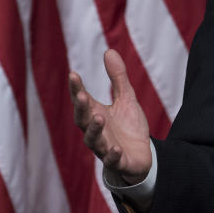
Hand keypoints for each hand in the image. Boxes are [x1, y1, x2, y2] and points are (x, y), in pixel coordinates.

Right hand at [69, 49, 151, 183]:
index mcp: (95, 114)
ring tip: (99, 117)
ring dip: (95, 130)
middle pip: (83, 120)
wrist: (140, 155)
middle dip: (82, 108)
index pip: (82, 101)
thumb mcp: (126, 98)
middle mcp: (96, 132)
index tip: (73, 74)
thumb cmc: (128, 126)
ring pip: (94, 140)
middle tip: (82, 95)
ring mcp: (105, 147)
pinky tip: (116, 148)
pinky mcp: (119, 162)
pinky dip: (113, 155)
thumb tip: (109, 51)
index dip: (76, 89)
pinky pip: (113, 160)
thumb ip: (117, 78)